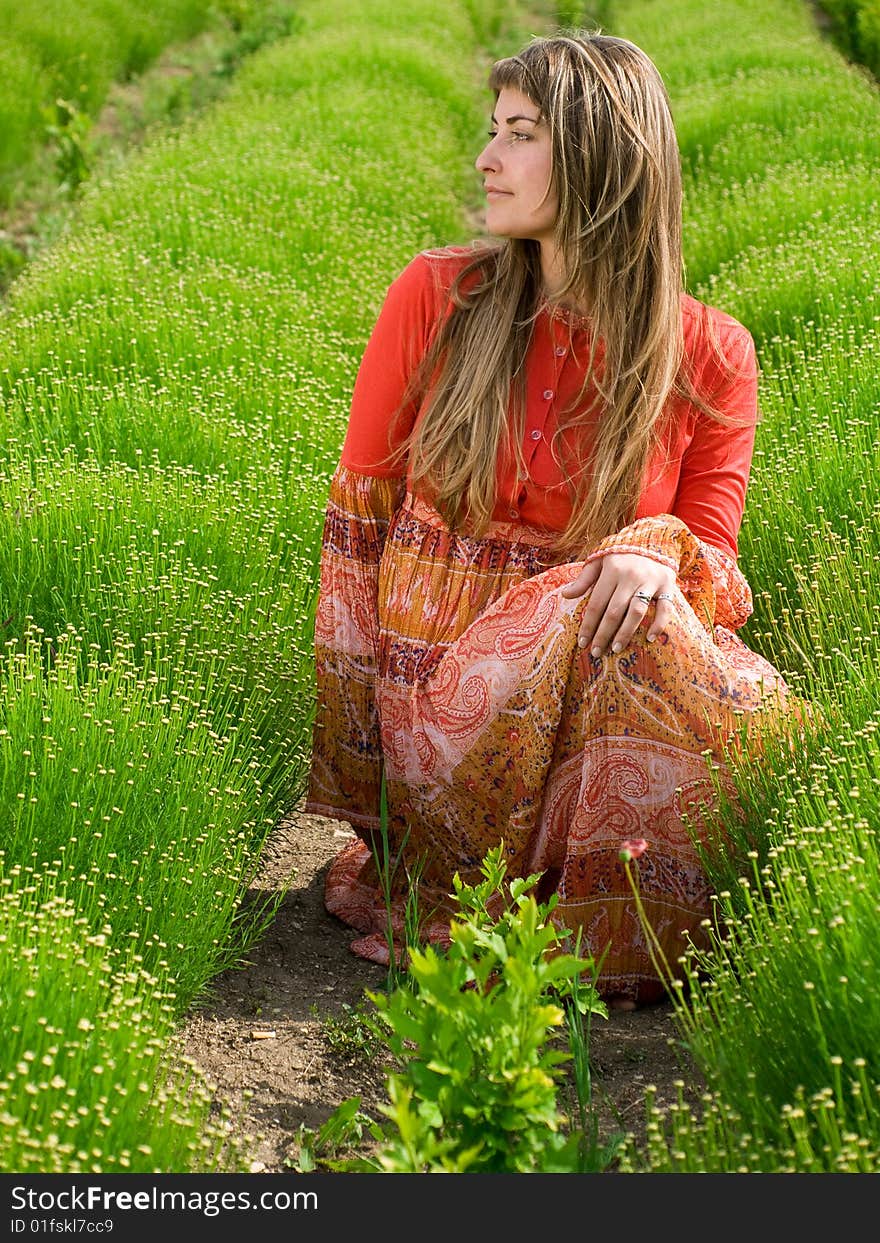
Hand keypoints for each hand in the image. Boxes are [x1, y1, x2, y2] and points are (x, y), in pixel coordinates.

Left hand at [560, 552, 676, 656]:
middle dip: (603, 634)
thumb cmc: (621, 555)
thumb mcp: (599, 560)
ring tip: (616, 649)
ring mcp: (651, 581)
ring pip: (636, 612)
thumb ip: (583, 579)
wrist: (654, 538)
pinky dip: (659, 624)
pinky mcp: (668, 585)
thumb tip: (565, 595)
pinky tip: (650, 639)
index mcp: (612, 570)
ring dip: (626, 632)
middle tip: (596, 652)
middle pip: (614, 611)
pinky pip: (665, 608)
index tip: (582, 642)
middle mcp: (631, 576)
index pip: (596, 603)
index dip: (588, 624)